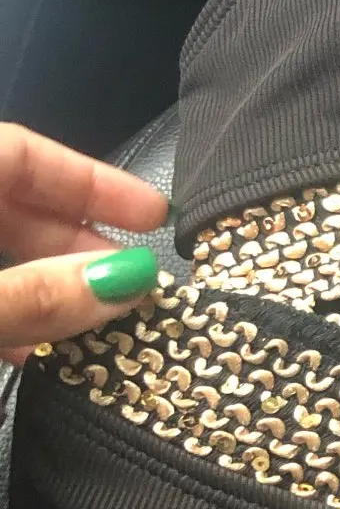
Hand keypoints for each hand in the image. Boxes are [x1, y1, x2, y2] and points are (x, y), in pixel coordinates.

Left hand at [0, 125, 167, 365]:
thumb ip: (35, 294)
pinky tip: (36, 355)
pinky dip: (10, 318)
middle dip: (79, 244)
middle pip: (12, 207)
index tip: (156, 218)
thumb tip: (128, 281)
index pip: (22, 153)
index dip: (93, 181)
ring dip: (48, 290)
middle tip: (137, 284)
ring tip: (98, 328)